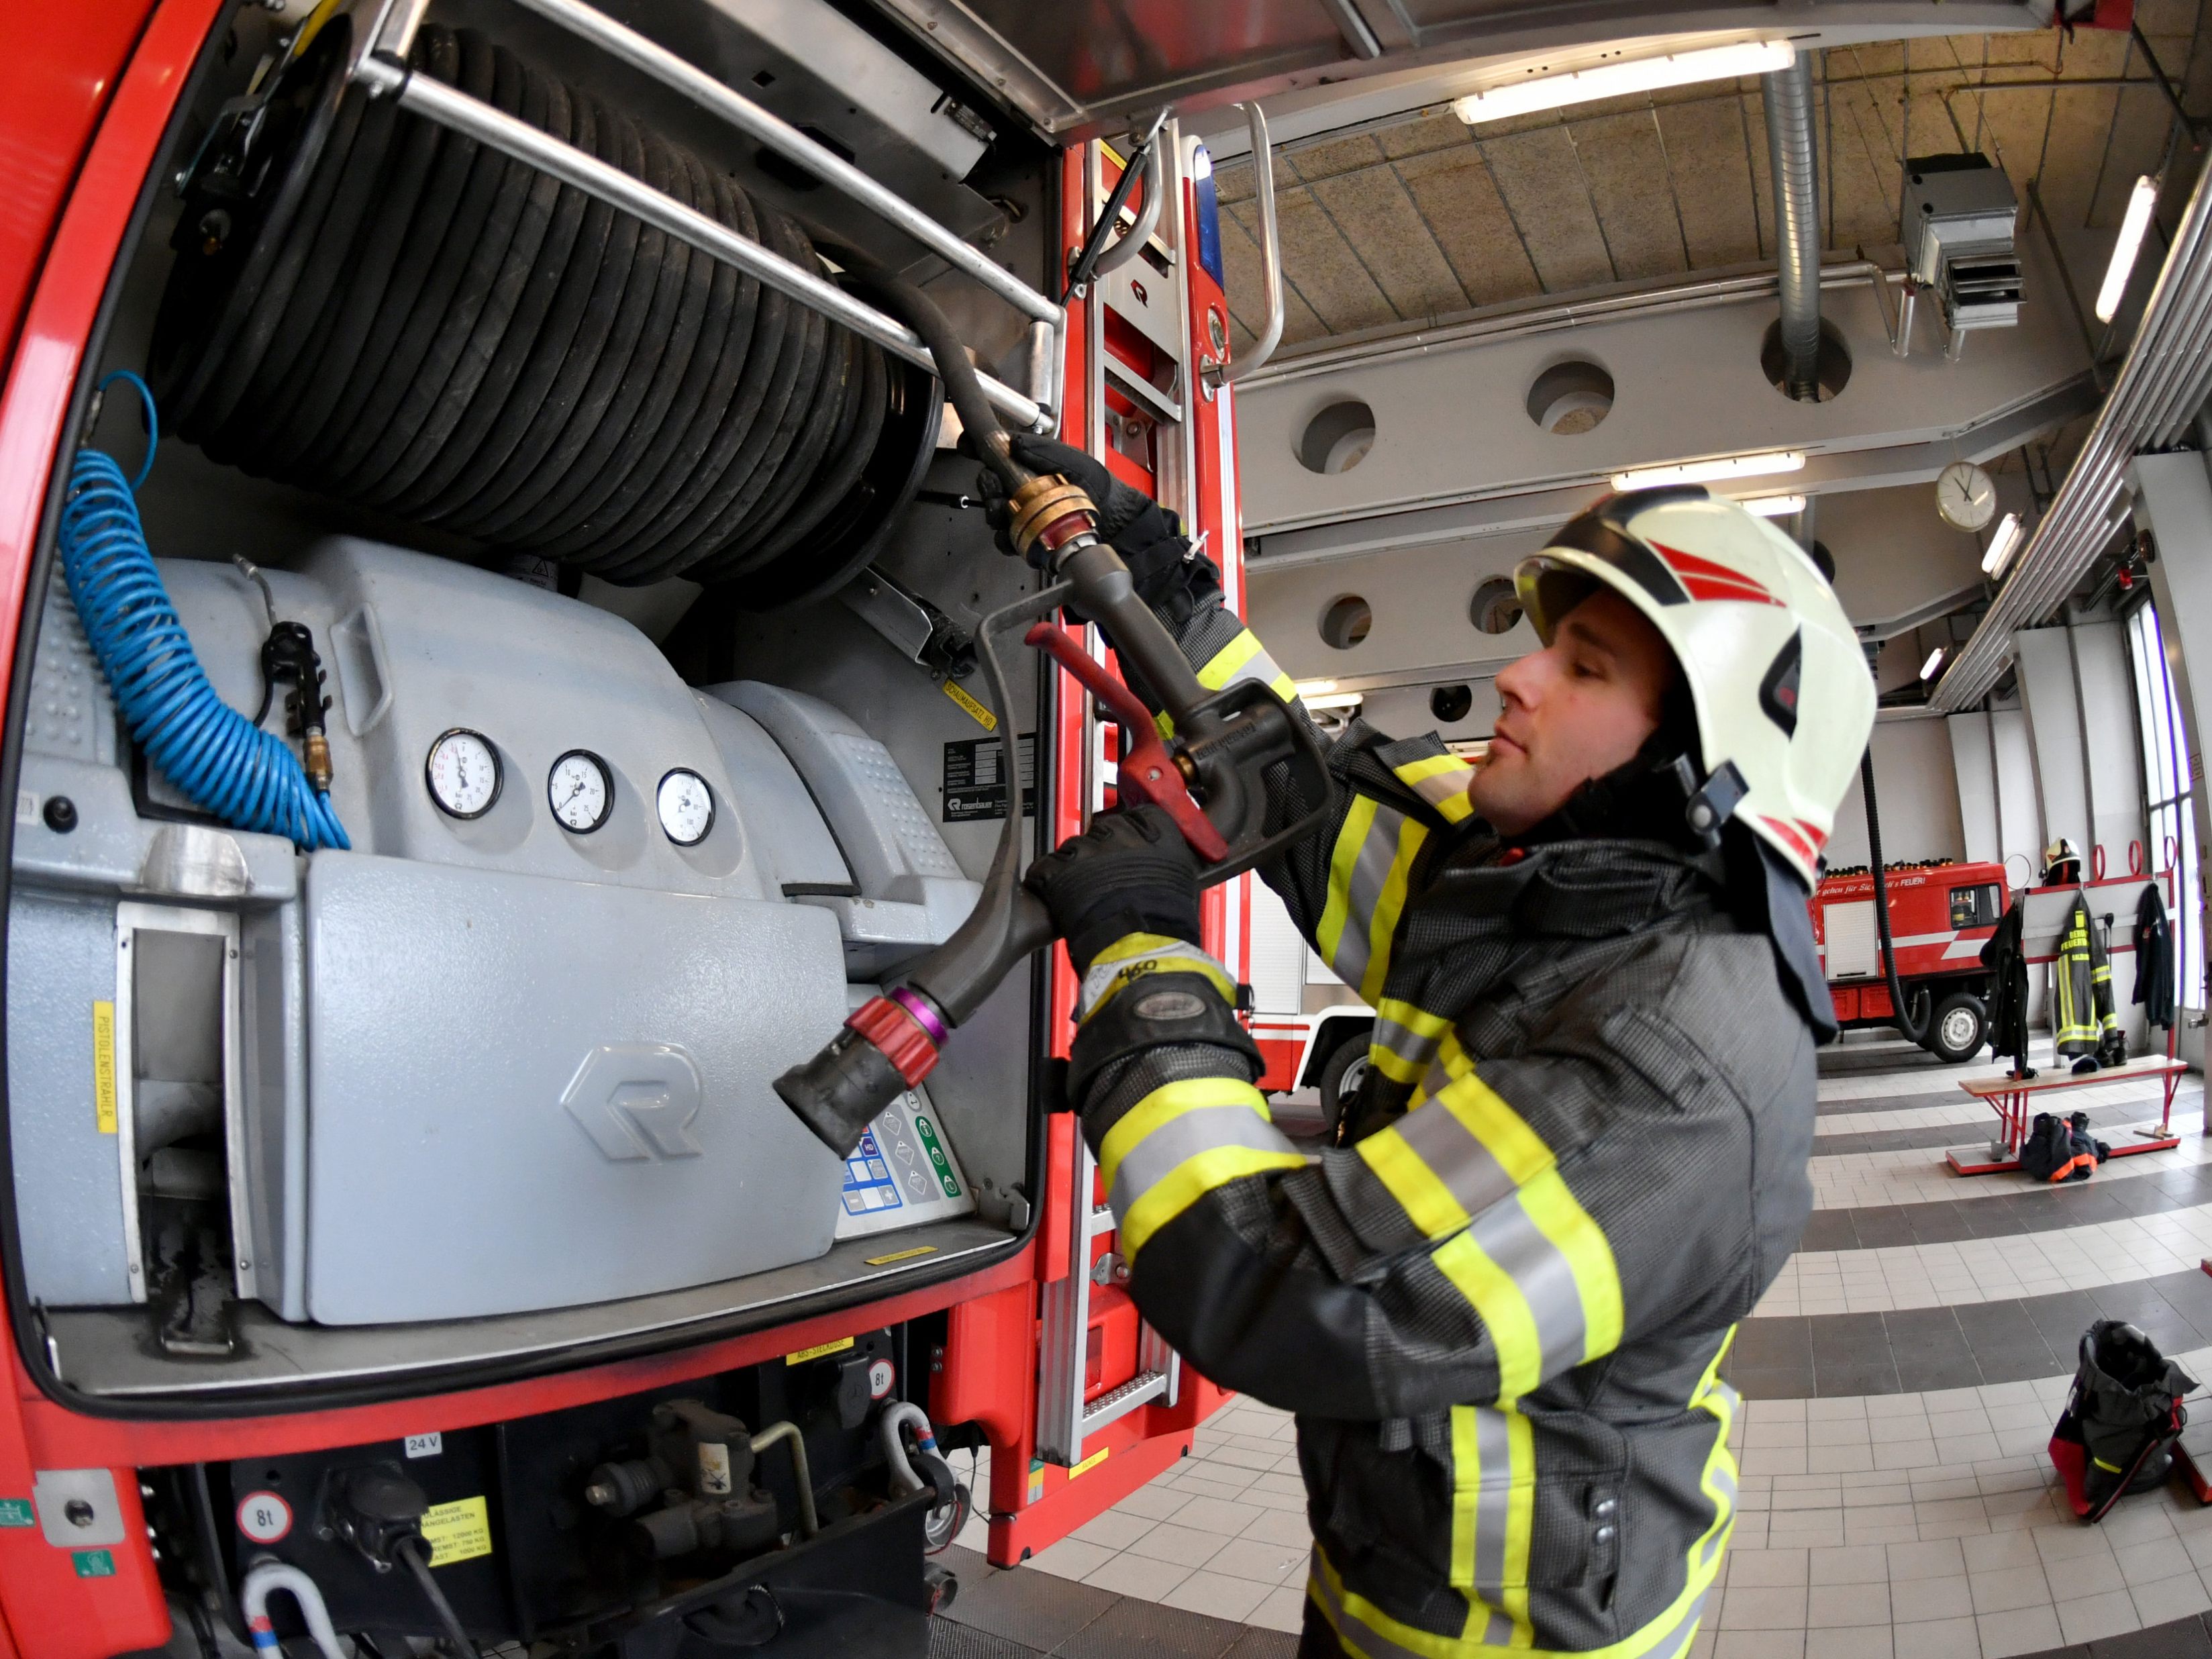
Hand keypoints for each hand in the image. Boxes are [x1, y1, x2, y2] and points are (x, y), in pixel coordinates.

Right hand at [965, 433, 1223, 634]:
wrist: (1119, 526)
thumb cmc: (1102, 491)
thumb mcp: (1075, 464)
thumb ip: (1045, 451)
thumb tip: (1014, 442)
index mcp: (1034, 465)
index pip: (999, 454)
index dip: (983, 450)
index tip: (970, 448)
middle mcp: (1027, 490)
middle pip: (992, 485)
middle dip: (990, 488)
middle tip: (997, 491)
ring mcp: (1027, 515)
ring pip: (996, 513)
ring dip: (996, 514)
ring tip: (1008, 513)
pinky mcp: (1031, 539)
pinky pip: (1007, 539)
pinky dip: (1008, 538)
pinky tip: (1018, 534)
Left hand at [1023, 804, 1202, 973]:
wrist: (1141, 948)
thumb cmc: (1166, 924)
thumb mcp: (1180, 882)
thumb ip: (1165, 861)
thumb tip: (1158, 864)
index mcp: (1156, 832)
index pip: (1137, 816)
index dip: (1129, 833)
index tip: (1126, 846)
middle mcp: (1120, 834)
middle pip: (1101, 829)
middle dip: (1099, 850)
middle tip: (1102, 877)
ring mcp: (1087, 851)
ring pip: (1072, 847)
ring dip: (1074, 866)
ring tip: (1082, 894)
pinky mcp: (1059, 870)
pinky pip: (1044, 868)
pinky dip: (1047, 882)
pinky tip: (1057, 898)